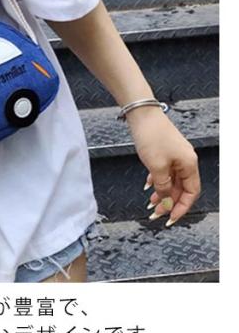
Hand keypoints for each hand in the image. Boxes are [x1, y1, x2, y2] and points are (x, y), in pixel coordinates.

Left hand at [126, 106, 200, 225]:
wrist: (141, 114)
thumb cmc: (151, 136)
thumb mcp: (156, 166)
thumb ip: (163, 186)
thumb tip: (166, 201)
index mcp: (189, 165)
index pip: (191, 193)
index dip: (181, 207)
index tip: (170, 218)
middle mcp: (185, 161)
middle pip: (181, 188)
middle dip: (169, 202)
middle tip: (155, 214)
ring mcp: (175, 155)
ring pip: (171, 181)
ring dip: (162, 193)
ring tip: (150, 204)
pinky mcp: (165, 151)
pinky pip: (164, 171)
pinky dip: (157, 180)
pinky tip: (147, 186)